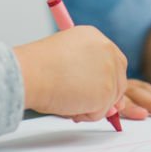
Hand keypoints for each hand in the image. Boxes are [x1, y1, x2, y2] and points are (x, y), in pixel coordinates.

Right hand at [13, 25, 127, 120]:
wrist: (31, 73)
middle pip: (119, 78)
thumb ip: (86, 70)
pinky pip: (100, 112)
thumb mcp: (66, 58)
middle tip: (86, 105)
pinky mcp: (107, 91)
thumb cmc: (37, 68)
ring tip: (66, 100)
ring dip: (90, 106)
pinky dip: (85, 115)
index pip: (112, 60)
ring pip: (110, 98)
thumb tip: (100, 93)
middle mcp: (107, 49)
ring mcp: (109, 70)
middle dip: (106, 95)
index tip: (96, 90)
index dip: (106, 78)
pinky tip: (68, 105)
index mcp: (94, 37)